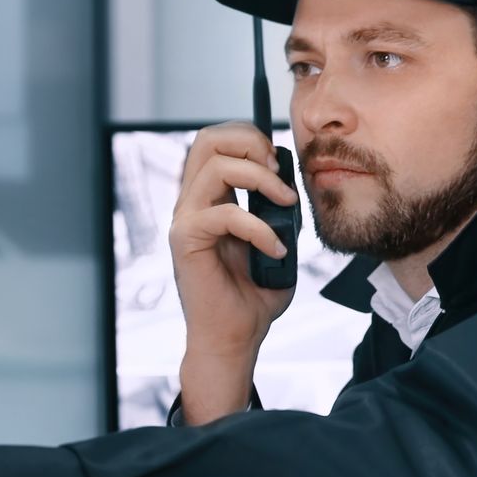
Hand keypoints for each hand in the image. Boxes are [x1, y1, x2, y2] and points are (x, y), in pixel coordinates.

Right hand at [170, 121, 298, 360]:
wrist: (235, 337)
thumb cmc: (253, 294)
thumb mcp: (277, 239)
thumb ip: (278, 210)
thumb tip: (291, 184)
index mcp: (209, 197)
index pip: (217, 141)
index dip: (250, 138)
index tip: (281, 162)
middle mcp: (192, 202)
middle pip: (207, 139)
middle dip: (250, 143)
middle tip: (278, 171)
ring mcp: (185, 219)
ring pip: (215, 166)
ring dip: (260, 179)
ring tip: (285, 205)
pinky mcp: (187, 240)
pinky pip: (225, 213)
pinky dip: (259, 227)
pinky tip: (276, 248)